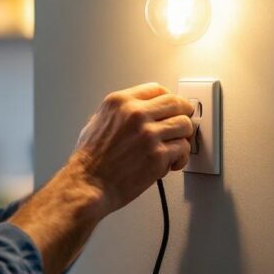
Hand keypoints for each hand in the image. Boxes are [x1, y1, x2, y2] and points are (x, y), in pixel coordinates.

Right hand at [72, 82, 194, 214]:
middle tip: (184, 124)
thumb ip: (120, 112)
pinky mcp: (158, 155)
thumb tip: (141, 112)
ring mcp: (148, 134)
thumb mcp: (97, 121)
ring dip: (183, 137)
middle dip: (184, 114)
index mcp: (119, 102)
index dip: (169, 99)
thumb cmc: (90, 159)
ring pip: (184, 125)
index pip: (157, 89)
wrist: (89, 183)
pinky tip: (172, 162)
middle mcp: (135, 114)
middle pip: (176, 103)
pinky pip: (183, 149)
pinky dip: (181, 157)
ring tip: (176, 147)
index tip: (174, 107)